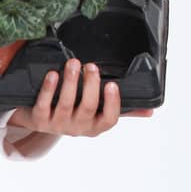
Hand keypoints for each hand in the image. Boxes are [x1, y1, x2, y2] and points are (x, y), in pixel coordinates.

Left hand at [7, 57, 154, 137]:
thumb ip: (122, 110)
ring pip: (66, 103)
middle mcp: (78, 128)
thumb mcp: (98, 114)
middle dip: (90, 85)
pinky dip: (49, 88)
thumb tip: (150, 110)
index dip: (112, 103)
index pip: (109, 120)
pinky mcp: (40, 120)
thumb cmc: (74, 113)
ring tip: (74, 63)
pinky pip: (44, 104)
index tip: (112, 84)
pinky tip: (53, 74)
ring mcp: (58, 125)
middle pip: (88, 108)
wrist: (41, 122)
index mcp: (95, 126)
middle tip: (91, 66)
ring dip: (71, 81)